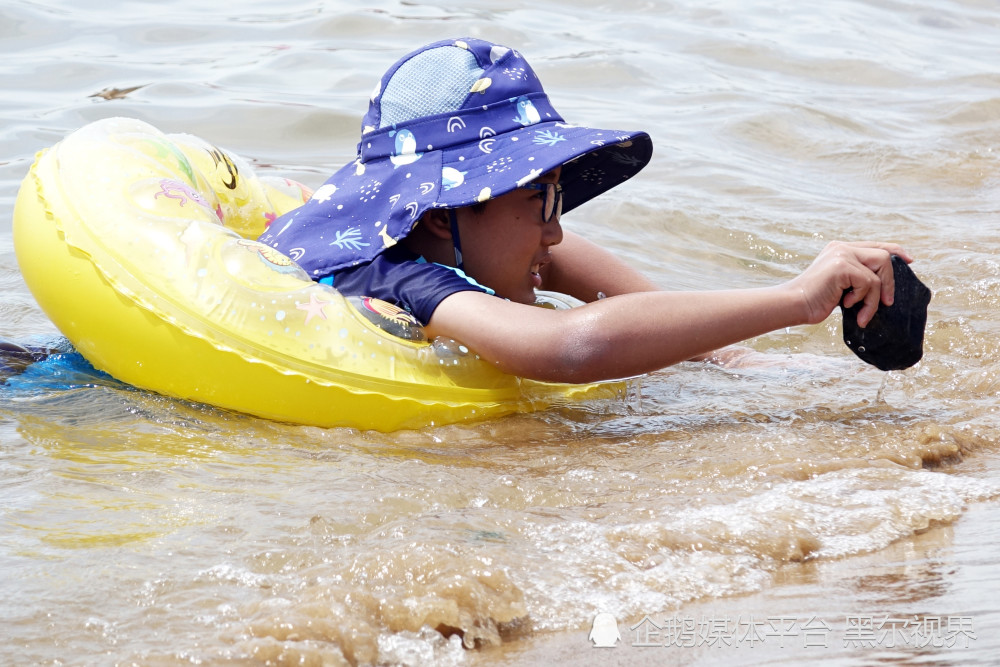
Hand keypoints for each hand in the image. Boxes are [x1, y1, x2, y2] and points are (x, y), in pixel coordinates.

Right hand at [788, 241, 912, 327]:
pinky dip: (863, 300)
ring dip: (874, 297)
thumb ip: (857, 278)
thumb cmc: (815, 300)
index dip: (895, 251)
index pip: (875, 245)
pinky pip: (869, 283)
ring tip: (862, 312)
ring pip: (878, 273)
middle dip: (889, 282)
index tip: (910, 260)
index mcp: (840, 249)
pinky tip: (846, 305)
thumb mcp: (840, 285)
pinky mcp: (842, 266)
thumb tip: (882, 285)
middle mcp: (842, 248)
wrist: (795, 304)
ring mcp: (842, 255)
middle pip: (883, 256)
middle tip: (887, 302)